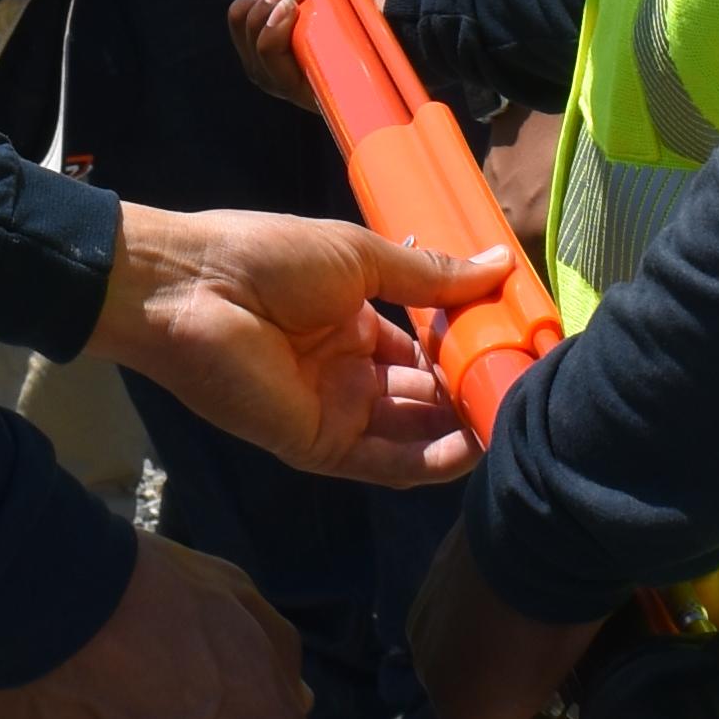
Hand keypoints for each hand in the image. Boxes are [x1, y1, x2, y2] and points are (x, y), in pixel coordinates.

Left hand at [92, 204, 483, 487]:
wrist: (191, 288)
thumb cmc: (267, 258)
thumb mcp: (359, 258)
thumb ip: (428, 275)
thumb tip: (499, 264)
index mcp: (354, 321)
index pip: (425, 346)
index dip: (467, 347)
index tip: (520, 345)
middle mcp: (348, 370)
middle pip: (424, 393)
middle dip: (471, 392)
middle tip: (526, 388)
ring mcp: (335, 410)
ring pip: (412, 432)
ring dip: (460, 429)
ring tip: (513, 418)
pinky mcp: (318, 445)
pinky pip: (383, 461)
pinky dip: (428, 460)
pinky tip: (472, 448)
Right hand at [221, 0, 413, 102]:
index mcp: (320, 1)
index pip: (265, 14)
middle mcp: (316, 38)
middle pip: (252, 39)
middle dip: (252, 9)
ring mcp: (319, 66)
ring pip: (260, 62)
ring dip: (258, 25)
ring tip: (285, 3)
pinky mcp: (324, 86)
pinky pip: (278, 78)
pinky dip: (270, 46)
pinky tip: (287, 17)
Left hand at [404, 518, 605, 718]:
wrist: (559, 519)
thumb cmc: (584, 533)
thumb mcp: (583, 574)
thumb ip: (597, 604)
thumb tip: (658, 603)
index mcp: (459, 603)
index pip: (497, 676)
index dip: (538, 714)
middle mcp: (440, 643)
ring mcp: (448, 680)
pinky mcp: (468, 716)